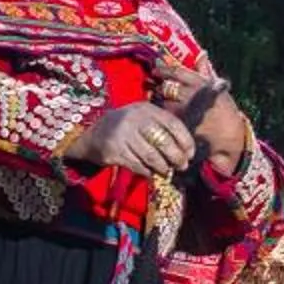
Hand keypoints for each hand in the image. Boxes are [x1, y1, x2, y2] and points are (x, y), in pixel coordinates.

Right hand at [74, 103, 198, 176]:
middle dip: (176, 157)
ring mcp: (122, 135)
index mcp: (146, 109)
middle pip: (164, 142)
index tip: (191, 154)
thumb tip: (186, 151)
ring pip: (151, 156)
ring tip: (167, 171)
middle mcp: (134, 119)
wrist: (93, 133)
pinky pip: (138, 165)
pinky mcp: (114, 151)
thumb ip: (163, 128)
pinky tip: (151, 173)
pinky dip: (148, 172)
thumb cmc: (127, 127)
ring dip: (163, 167)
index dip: (185, 140)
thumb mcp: (144, 119)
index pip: (173, 124)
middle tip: (182, 166)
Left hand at [155, 68, 253, 168]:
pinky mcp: (181, 124)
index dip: (163, 70)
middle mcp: (192, 95)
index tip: (155, 70)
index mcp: (201, 83)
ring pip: (162, 102)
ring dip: (157, 99)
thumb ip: (205, 70)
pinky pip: (165, 116)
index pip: (176, 72)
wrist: (229, 134)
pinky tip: (161, 113)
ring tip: (155, 98)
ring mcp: (186, 111)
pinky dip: (161, 113)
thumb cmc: (223, 108)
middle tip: (151, 84)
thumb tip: (201, 54)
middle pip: (166, 87)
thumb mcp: (217, 87)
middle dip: (157, 85)